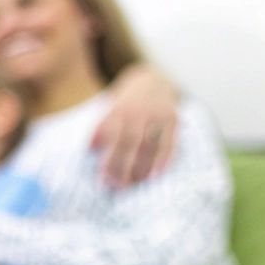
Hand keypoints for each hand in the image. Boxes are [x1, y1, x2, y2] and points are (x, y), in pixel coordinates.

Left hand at [91, 63, 178, 186]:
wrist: (154, 79)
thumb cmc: (126, 103)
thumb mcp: (111, 106)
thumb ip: (104, 126)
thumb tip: (91, 149)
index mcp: (119, 108)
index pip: (110, 130)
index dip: (102, 147)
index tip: (95, 165)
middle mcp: (139, 111)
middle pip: (129, 141)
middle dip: (119, 164)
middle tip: (112, 185)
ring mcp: (158, 115)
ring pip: (148, 145)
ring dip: (139, 167)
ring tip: (131, 185)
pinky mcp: (172, 120)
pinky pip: (168, 143)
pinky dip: (162, 160)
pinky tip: (154, 176)